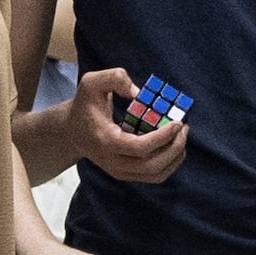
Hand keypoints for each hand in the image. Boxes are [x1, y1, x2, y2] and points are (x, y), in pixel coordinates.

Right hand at [53, 66, 190, 185]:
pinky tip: (174, 146)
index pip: (140, 148)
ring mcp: (119, 172)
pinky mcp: (126, 174)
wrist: (72, 131)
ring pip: (155, 175)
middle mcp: (112, 162)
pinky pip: (154, 176)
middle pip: (152, 166)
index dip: (163, 137)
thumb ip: (115, 78)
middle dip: (174, 148)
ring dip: (175, 158)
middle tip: (184, 128)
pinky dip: (169, 164)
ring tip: (182, 137)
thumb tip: (140, 93)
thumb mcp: (92, 82)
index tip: (178, 122)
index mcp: (106, 141)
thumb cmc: (85, 105)